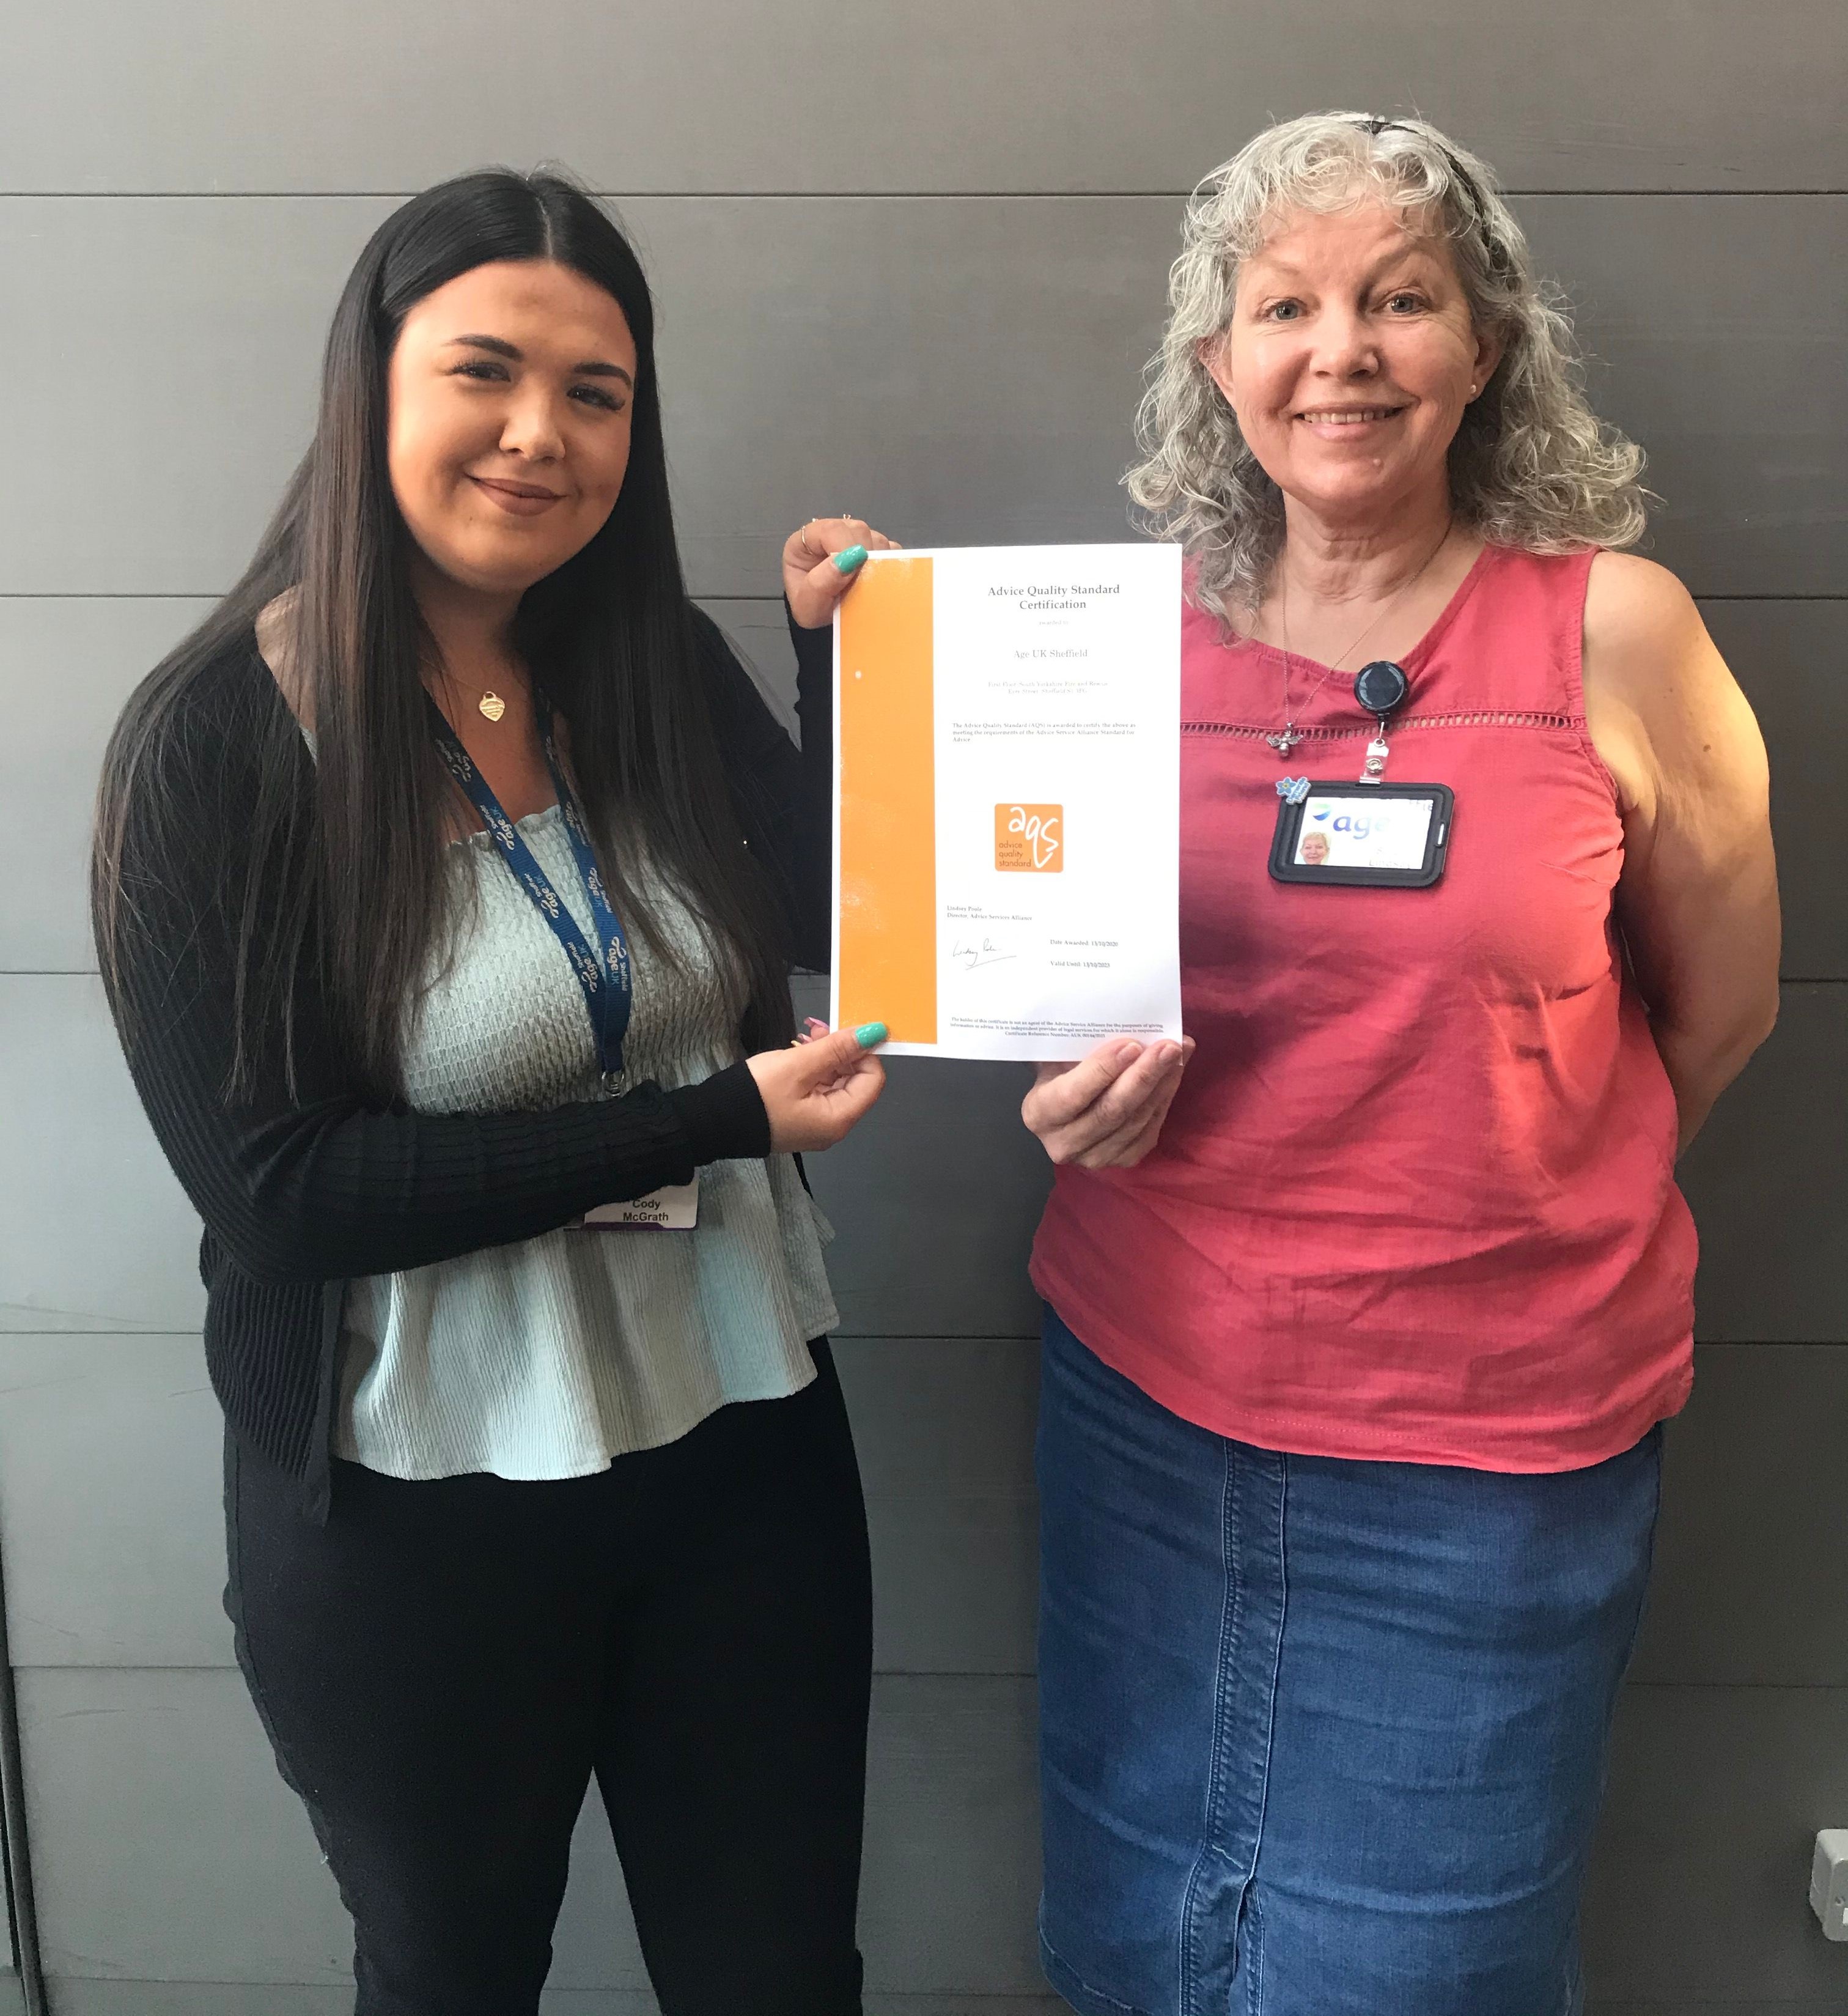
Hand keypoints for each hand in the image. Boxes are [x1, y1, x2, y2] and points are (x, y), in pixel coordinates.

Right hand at [747, 1023, 888, 1152]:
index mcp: (839, 1119)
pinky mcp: (801, 1118)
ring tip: (804, 1037)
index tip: (844, 1030)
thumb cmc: (757, 1095)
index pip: (873, 1080)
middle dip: (842, 1051)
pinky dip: (813, 1069)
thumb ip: (837, 1048)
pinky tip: (797, 1053)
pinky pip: (818, 1090)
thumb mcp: (798, 1065)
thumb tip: (875, 1032)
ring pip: (836, 1083)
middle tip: (818, 1029)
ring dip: (826, 1057)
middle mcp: (833, 1126)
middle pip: (855, 1081)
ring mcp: (816, 1124)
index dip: (864, 1052)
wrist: (714, 1121)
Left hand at [783, 516, 901, 628]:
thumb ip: (821, 582)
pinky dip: (888, 564)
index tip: (853, 572)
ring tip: (865, 586)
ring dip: (877, 563)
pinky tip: (876, 580)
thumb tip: (849, 559)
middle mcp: (833, 533)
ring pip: (876, 538)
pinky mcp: (872, 547)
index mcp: (808, 540)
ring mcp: (854, 538)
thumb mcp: (807, 604)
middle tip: (861, 584)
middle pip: (858, 530)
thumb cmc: (809, 608)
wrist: (818, 618)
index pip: (831, 530)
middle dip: (865, 557)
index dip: (845, 548)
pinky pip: (890, 548)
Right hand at [1022, 1036, 1193, 1169]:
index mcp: (1040, 1113)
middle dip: (1143, 1075)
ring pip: (1135, 1122)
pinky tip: (1173, 1075)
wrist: (1063, 1107)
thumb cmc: (1059, 1072)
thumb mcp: (1057, 1056)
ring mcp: (1093, 1158)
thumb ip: (1081, 1045)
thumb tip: (1127, 1028)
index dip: (1103, 1070)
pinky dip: (1164, 1101)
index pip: (1073, 1095)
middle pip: (1111, 1111)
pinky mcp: (1120, 1160)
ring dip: (1161, 1085)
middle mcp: (1063, 1144)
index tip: (1131, 1045)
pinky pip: (1148, 1132)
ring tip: (1178, 1055)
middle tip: (1168, 1047)